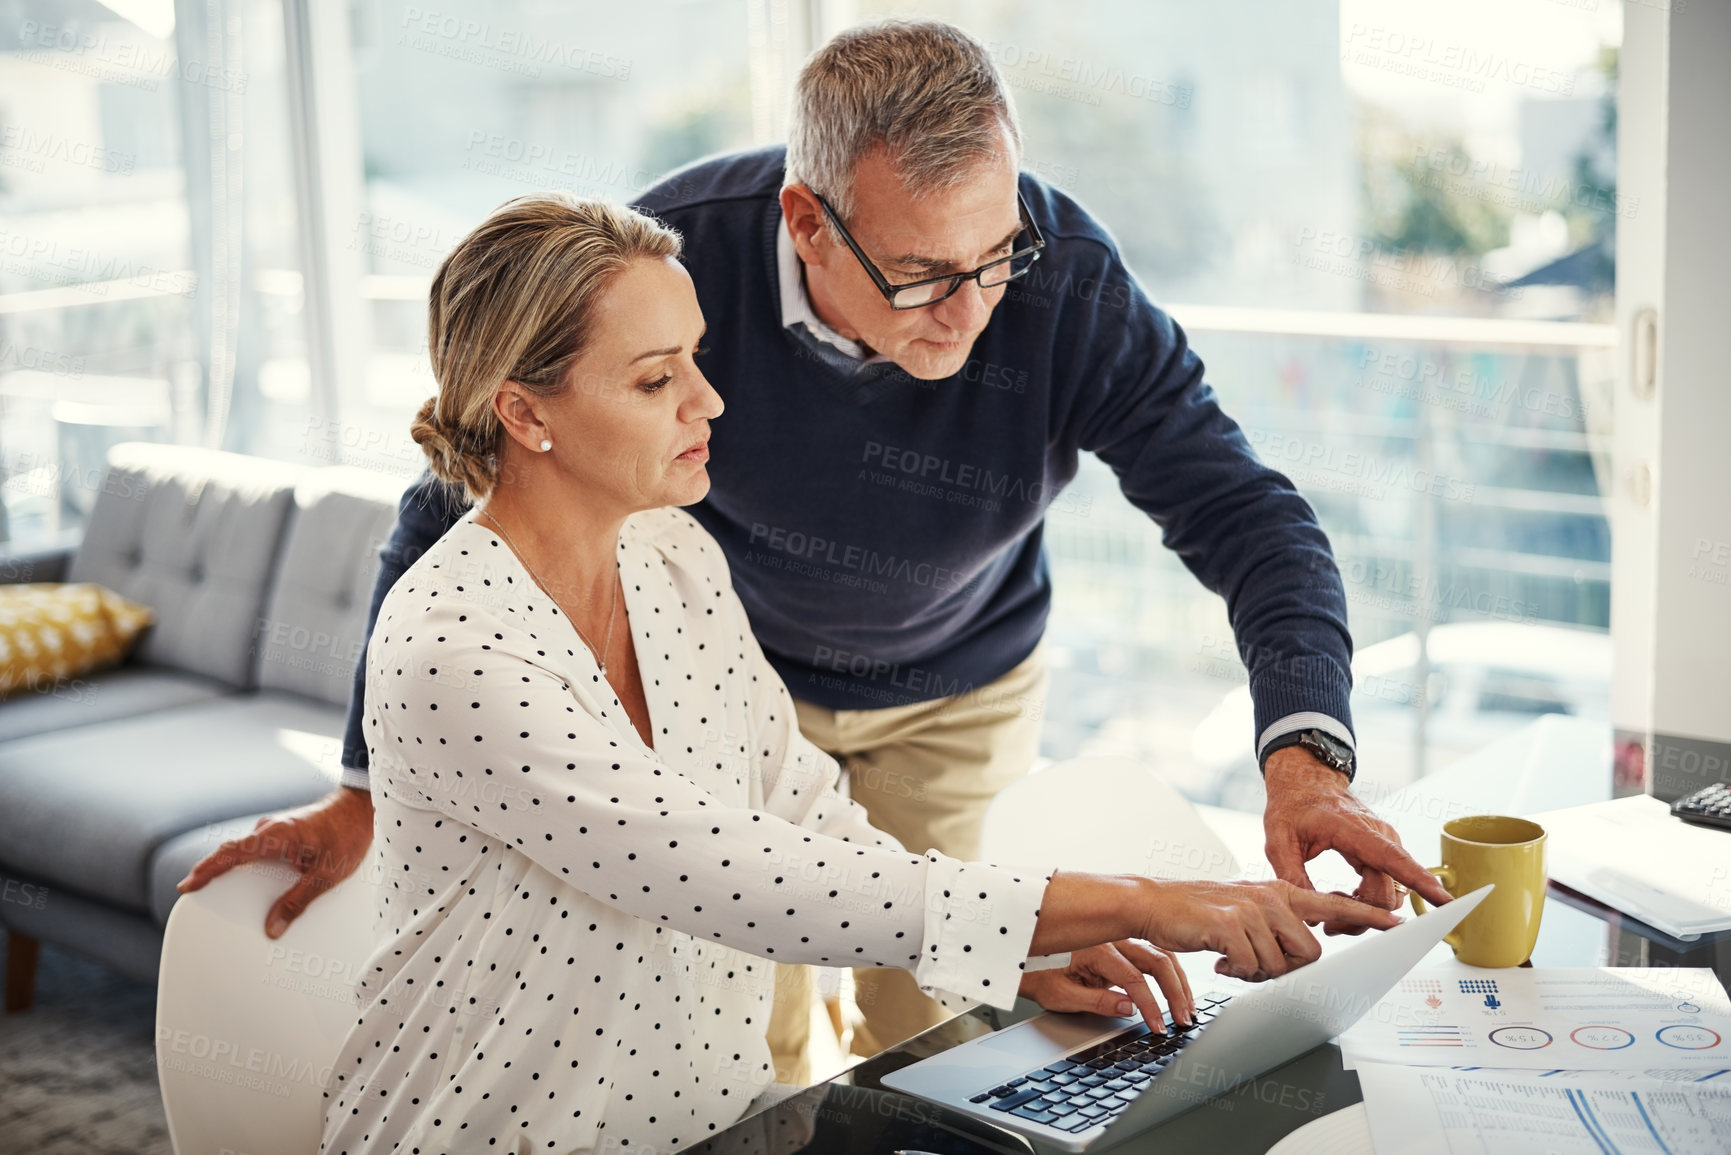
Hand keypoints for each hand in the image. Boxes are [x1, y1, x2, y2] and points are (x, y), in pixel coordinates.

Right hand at [175, 785, 373, 937]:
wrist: (363, 807)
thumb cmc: (348, 834)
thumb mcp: (328, 875)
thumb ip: (298, 901)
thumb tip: (272, 928)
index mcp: (277, 835)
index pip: (231, 853)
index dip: (206, 870)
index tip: (187, 886)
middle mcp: (271, 828)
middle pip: (231, 852)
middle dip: (211, 872)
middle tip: (193, 893)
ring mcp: (276, 828)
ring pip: (244, 850)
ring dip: (230, 867)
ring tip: (219, 892)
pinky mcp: (283, 832)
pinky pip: (257, 848)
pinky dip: (247, 863)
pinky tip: (252, 881)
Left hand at [1019, 940, 1195, 1029]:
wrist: (1020, 951)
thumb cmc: (1035, 971)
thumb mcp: (1060, 994)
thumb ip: (1097, 1001)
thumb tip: (1130, 1008)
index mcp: (1096, 950)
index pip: (1133, 978)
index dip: (1150, 1005)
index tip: (1158, 1026)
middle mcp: (1111, 939)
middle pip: (1156, 960)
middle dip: (1175, 992)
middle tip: (1184, 1018)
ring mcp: (1117, 939)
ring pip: (1159, 953)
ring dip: (1177, 980)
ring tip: (1187, 1006)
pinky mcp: (1120, 944)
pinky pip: (1151, 953)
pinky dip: (1168, 971)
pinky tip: (1176, 988)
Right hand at [1137, 877, 1401, 981]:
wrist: (1155, 903)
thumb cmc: (1202, 914)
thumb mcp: (1248, 912)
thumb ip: (1280, 926)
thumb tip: (1307, 956)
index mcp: (1282, 890)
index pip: (1335, 903)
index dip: (1369, 914)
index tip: (1400, 923)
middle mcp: (1273, 895)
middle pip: (1312, 952)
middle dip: (1287, 968)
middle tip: (1256, 963)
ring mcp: (1253, 908)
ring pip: (1282, 964)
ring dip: (1257, 972)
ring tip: (1232, 959)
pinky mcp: (1231, 924)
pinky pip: (1251, 967)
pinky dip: (1235, 972)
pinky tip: (1218, 959)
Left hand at [1262, 747, 1452, 934]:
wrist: (1305, 782)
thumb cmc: (1292, 807)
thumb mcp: (1278, 840)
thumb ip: (1292, 875)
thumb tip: (1312, 913)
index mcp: (1354, 830)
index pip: (1394, 859)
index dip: (1420, 882)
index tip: (1447, 902)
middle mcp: (1380, 836)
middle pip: (1387, 894)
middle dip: (1364, 918)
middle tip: (1329, 926)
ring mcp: (1386, 843)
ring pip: (1391, 894)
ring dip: (1368, 911)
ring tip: (1333, 908)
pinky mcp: (1385, 850)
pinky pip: (1388, 885)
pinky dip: (1371, 899)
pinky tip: (1347, 897)